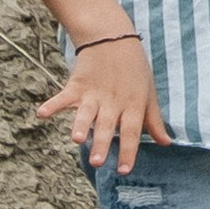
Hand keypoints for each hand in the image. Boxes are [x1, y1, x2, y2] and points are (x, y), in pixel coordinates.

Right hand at [38, 30, 169, 174]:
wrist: (113, 38)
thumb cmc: (134, 70)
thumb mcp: (148, 93)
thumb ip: (154, 120)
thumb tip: (167, 143)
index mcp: (132, 104)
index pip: (132, 131)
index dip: (128, 150)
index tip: (124, 170)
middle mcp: (112, 102)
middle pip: (106, 125)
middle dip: (101, 144)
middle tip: (97, 162)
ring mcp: (93, 94)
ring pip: (86, 113)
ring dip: (80, 125)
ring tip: (75, 139)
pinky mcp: (77, 85)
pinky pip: (63, 97)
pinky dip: (52, 105)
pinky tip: (42, 114)